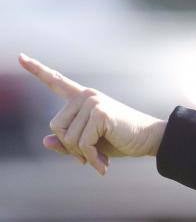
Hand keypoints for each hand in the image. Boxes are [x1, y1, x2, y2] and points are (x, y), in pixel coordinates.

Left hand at [18, 53, 165, 174]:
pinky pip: (82, 143)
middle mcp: (86, 96)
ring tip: (99, 160)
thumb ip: (67, 143)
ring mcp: (93, 102)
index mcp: (82, 98)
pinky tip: (103, 164)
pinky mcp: (100, 112)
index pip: (56, 81)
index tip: (20, 56)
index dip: (36, 70)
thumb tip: (45, 141)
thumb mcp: (90, 144)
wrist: (149, 139)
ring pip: (68, 138)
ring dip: (83, 155)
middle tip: (88, 157)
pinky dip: (92, 158)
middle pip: (56, 127)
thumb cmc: (121, 140)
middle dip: (71, 147)